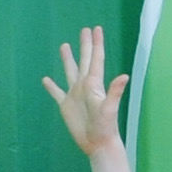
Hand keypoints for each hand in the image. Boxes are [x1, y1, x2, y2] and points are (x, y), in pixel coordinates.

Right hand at [41, 27, 128, 156]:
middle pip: (84, 61)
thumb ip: (115, 91)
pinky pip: (56, 93)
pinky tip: (46, 79)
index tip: (96, 29)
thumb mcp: (109, 108)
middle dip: (85, 45)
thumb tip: (125, 76)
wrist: (97, 143)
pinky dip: (51, 86)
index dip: (96, 44)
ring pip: (69, 72)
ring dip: (67, 59)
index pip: (96, 59)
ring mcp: (74, 95)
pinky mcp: (65, 106)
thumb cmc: (105, 126)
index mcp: (94, 84)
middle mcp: (84, 86)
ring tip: (64, 45)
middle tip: (84, 29)